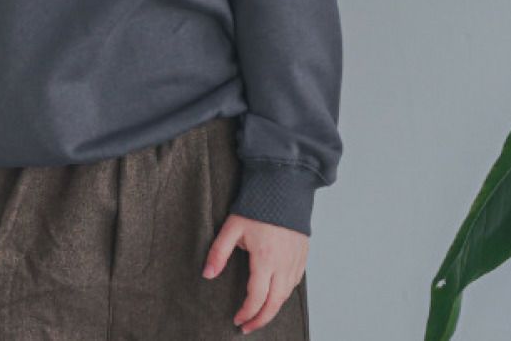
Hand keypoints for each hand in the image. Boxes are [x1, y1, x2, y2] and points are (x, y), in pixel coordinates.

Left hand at [202, 213, 308, 334]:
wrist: (283, 184)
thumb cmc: (258, 204)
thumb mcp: (232, 226)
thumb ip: (219, 252)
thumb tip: (208, 274)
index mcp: (265, 258)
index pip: (257, 298)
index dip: (247, 313)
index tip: (238, 320)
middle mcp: (284, 263)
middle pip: (275, 303)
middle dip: (261, 319)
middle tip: (248, 327)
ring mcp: (296, 259)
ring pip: (286, 295)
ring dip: (273, 308)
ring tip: (259, 313)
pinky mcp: (303, 254)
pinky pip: (295, 282)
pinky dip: (285, 293)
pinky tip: (275, 294)